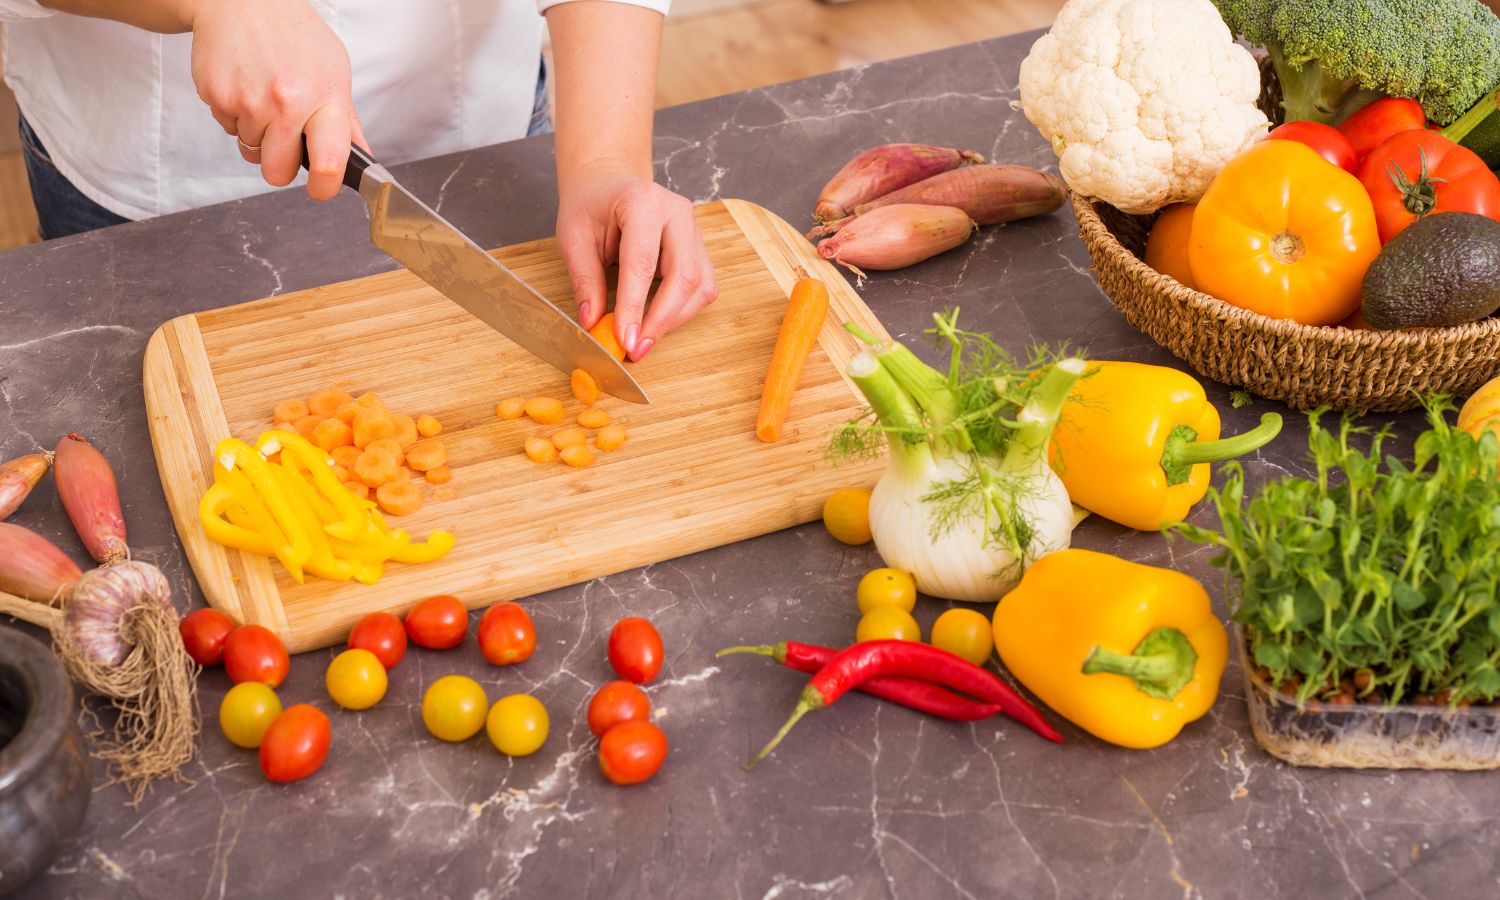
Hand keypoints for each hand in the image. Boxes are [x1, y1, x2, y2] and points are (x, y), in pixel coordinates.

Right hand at [187, 0, 364, 199]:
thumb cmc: (293, 34)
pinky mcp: (216, 97)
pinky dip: (236, 115)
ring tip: (264, 97)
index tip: (322, 188)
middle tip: (285, 139)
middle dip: (281, 164)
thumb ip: (346, 119)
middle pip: (278, 172)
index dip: (325, 186)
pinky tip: (245, 85)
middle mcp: (286, 102)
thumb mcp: (333, 68)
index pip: (329, 161)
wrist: (241, 0)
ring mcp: (248, 101)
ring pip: (250, 152)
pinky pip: (228, 129)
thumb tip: (361, 157)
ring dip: (257, 134)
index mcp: (324, 97)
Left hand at [556, 159, 716, 360]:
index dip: (635, 307)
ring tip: (643, 338)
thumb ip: (584, 280)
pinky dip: (683, 311)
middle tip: (637, 348)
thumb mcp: (574, 238)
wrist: (609, 183)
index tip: (624, 340)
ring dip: (674, 319)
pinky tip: (658, 319)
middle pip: (684, 276)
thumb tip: (593, 323)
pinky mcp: (700, 248)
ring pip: (699, 286)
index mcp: (643, 202)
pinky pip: (703, 287)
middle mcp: (678, 213)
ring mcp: (694, 230)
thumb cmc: (591, 206)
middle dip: (661, 320)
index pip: (643, 263)